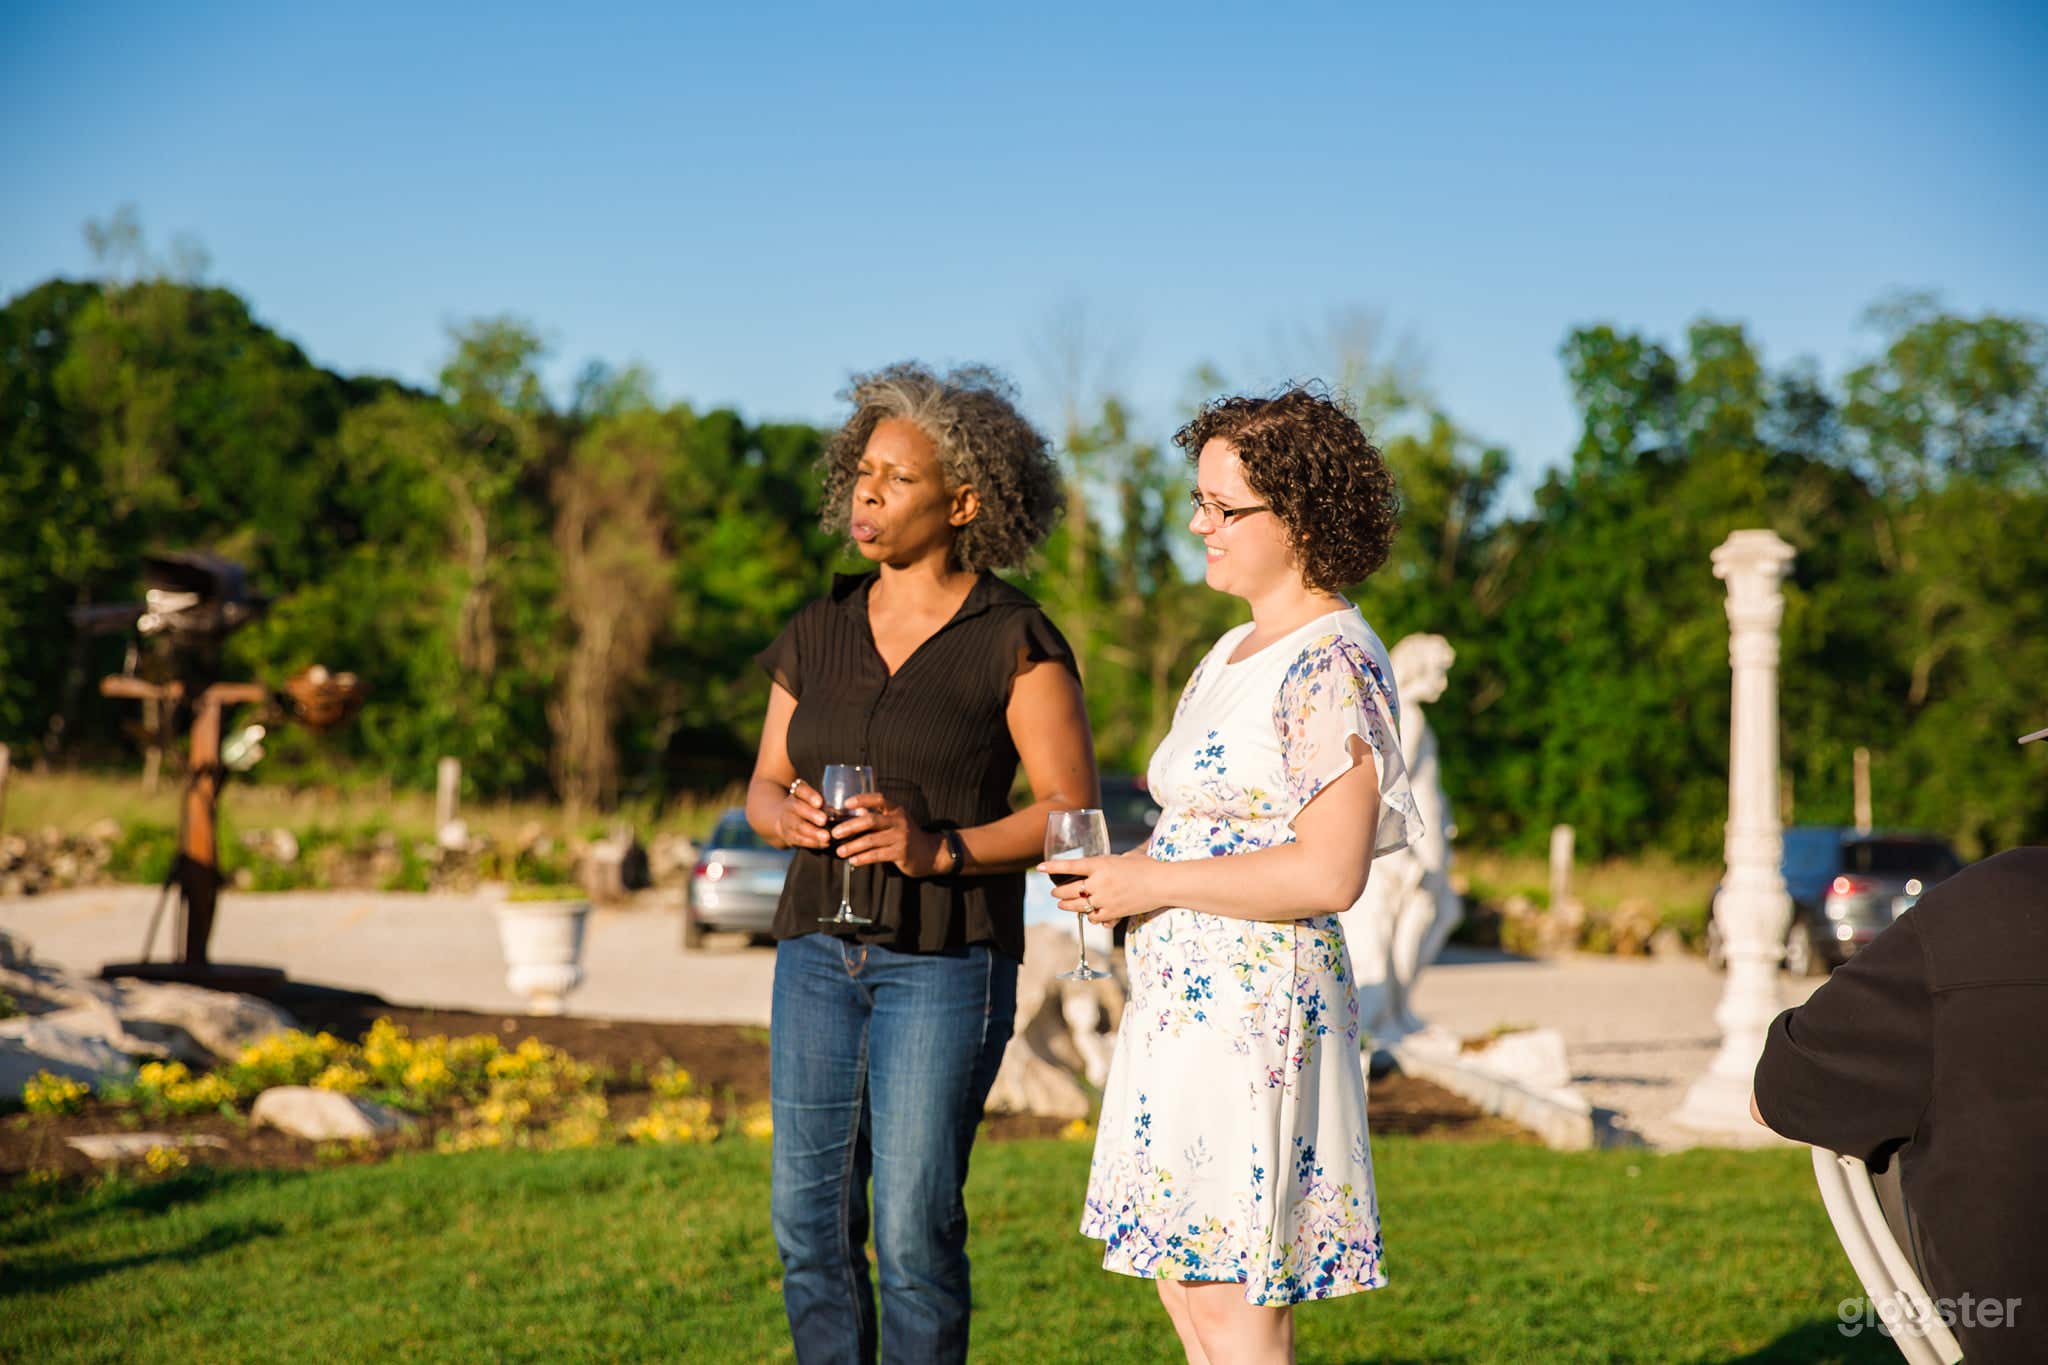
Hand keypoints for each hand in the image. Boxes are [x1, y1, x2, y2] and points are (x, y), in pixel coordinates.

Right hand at [778, 779, 831, 850]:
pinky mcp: (788, 836)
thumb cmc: (808, 806)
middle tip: (824, 820)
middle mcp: (790, 805)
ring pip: (799, 826)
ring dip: (813, 832)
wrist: (784, 819)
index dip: (809, 795)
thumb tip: (852, 809)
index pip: (801, 789)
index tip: (820, 802)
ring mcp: (787, 821)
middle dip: (811, 814)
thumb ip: (827, 800)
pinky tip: (824, 843)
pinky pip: (800, 840)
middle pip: (797, 808)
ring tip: (827, 837)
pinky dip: (813, 843)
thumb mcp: (812, 798)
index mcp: (797, 792)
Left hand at [832, 793, 942, 877]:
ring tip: (840, 852)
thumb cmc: (907, 837)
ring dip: (852, 846)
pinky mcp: (901, 853)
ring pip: (871, 840)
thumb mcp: (896, 823)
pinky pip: (877, 855)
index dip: (862, 799)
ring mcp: (901, 837)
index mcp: (896, 810)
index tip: (846, 803)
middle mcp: (899, 821)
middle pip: (871, 820)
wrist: (931, 853)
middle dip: (850, 826)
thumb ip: (878, 818)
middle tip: (835, 833)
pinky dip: (863, 858)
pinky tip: (853, 861)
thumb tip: (854, 814)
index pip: (879, 799)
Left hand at [1037, 853, 1160, 924]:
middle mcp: (1099, 882)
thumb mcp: (1127, 857)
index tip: (1039, 867)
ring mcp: (1105, 899)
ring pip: (1078, 907)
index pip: (1070, 866)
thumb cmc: (1148, 866)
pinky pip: (1095, 919)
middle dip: (1058, 893)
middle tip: (1054, 892)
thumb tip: (1108, 863)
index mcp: (1101, 864)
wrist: (1162, 884)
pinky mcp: (1113, 913)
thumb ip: (1112, 862)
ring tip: (1063, 905)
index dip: (1053, 867)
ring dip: (1068, 907)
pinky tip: (1090, 915)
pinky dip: (1092, 917)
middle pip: (1069, 891)